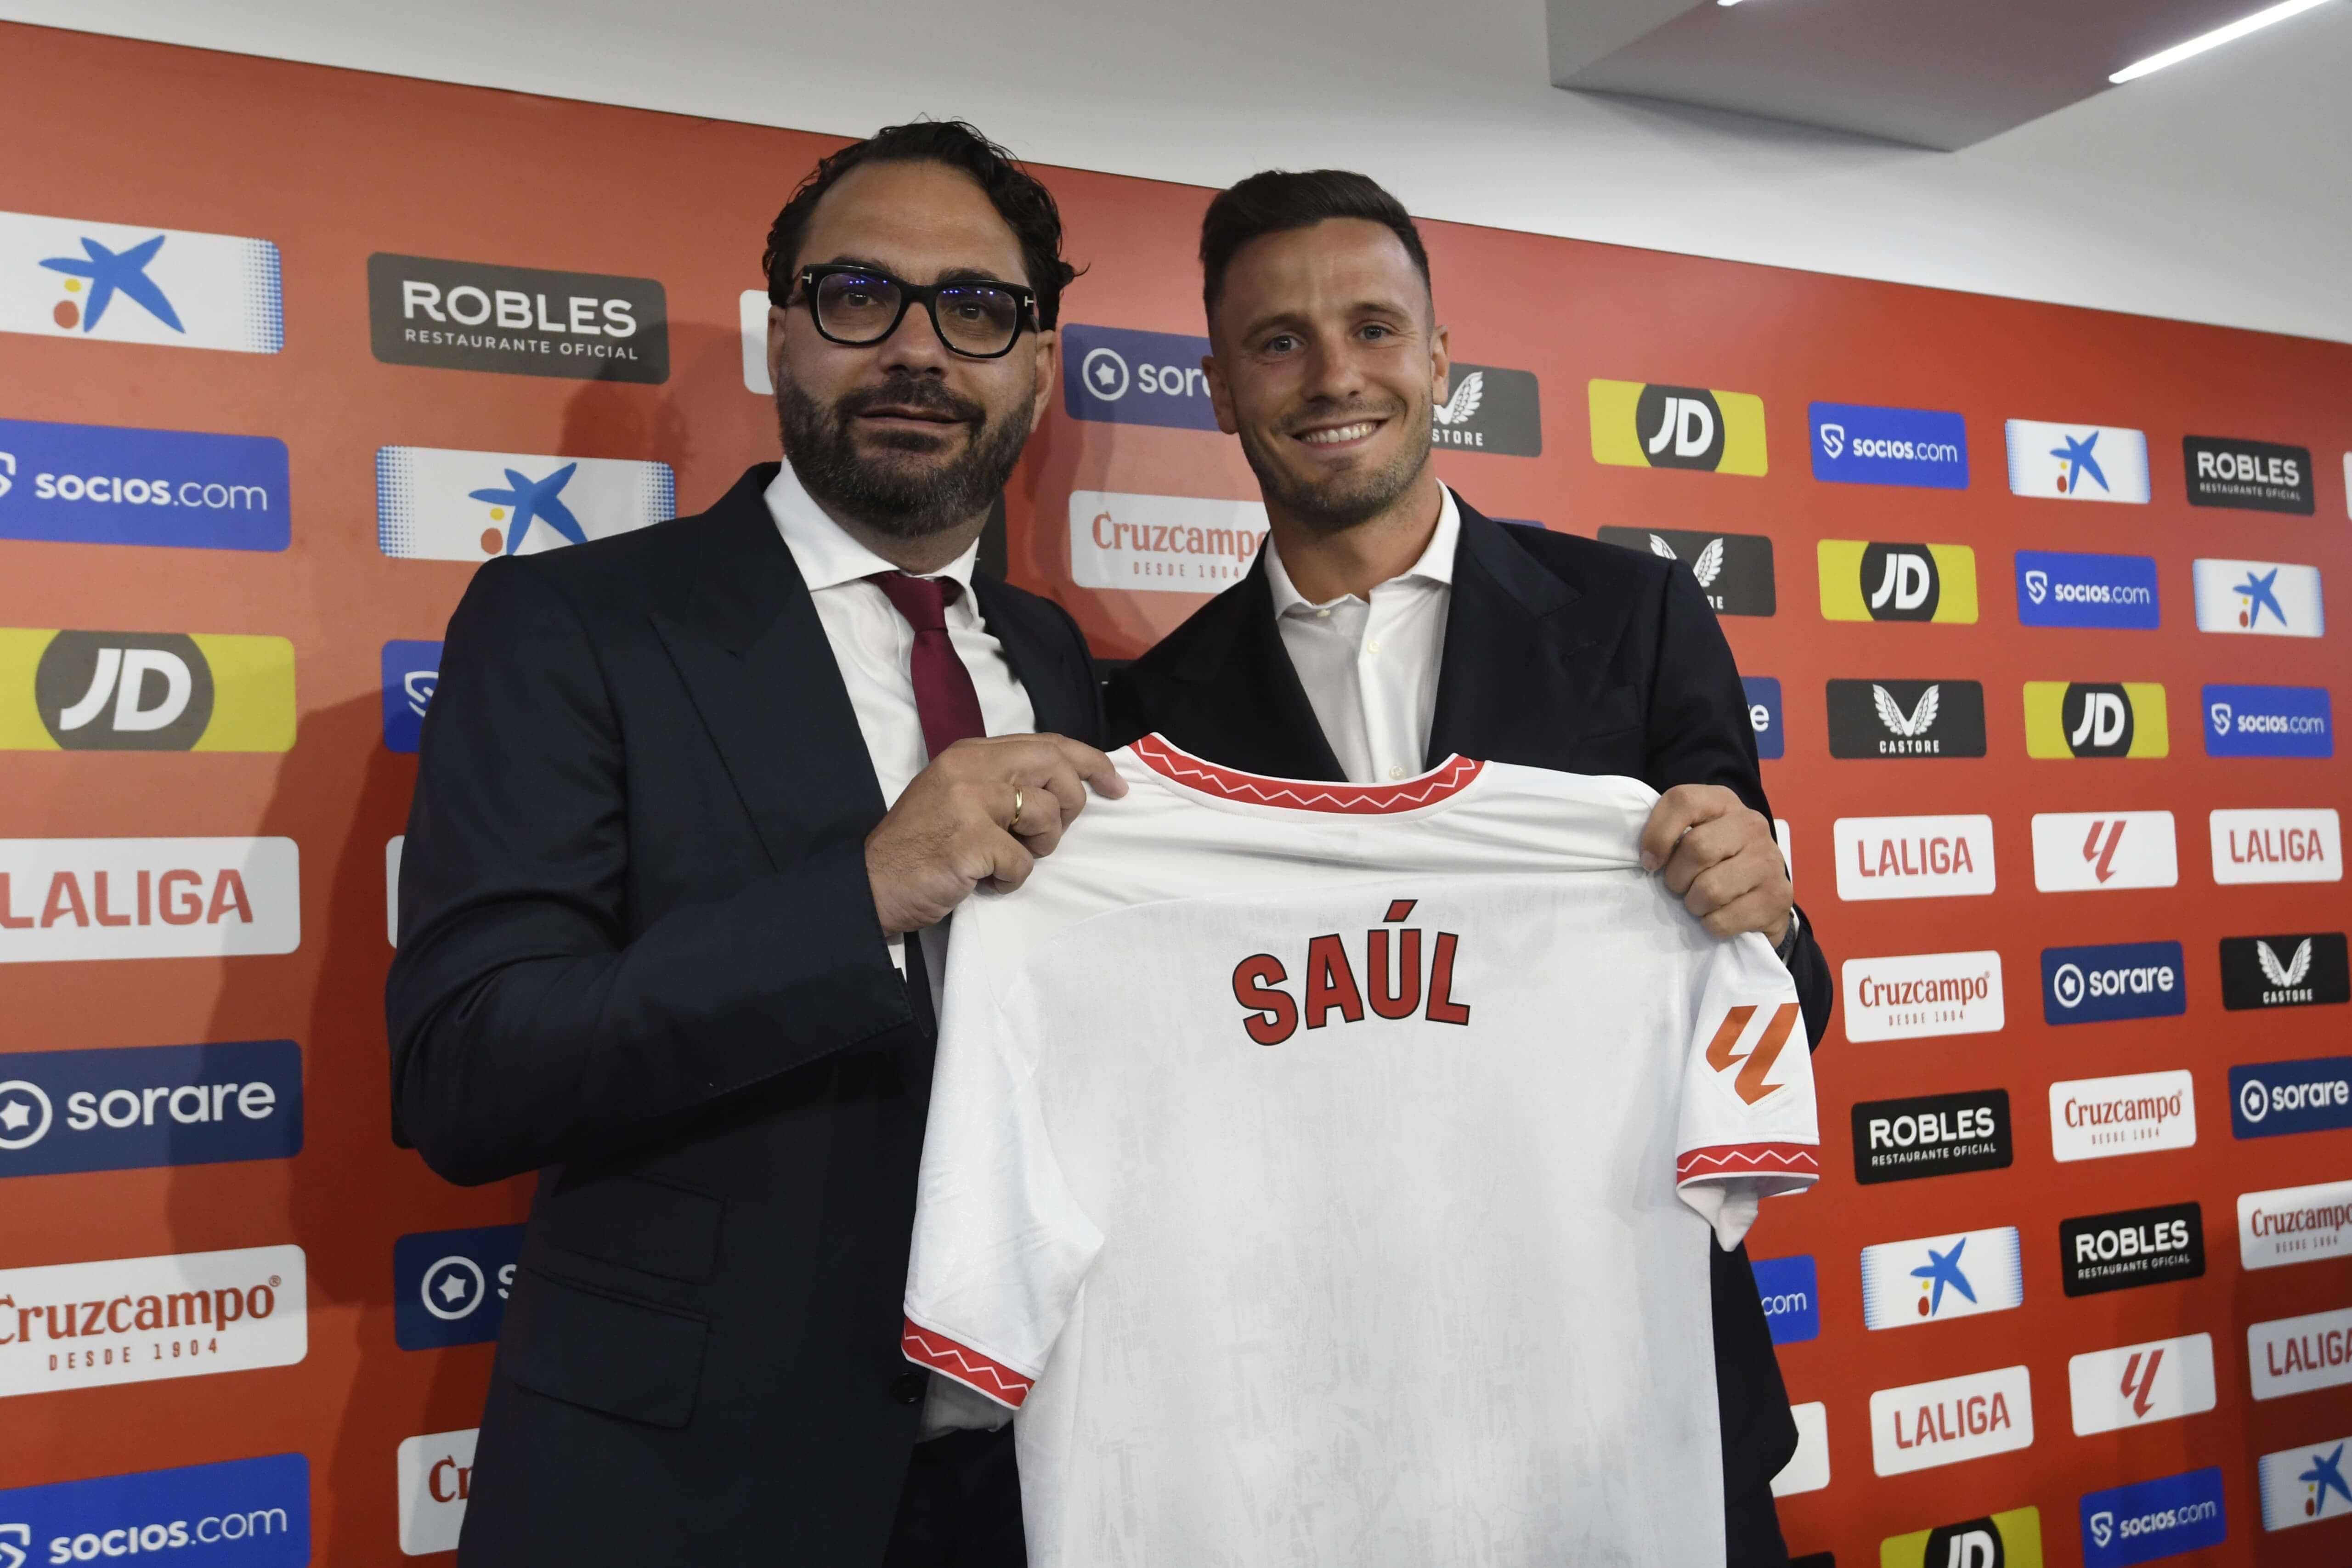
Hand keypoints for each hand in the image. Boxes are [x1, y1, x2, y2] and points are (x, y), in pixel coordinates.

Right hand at [865, 733, 1127, 935]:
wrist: (871, 882)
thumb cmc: (919, 846)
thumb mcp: (958, 794)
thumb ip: (1002, 780)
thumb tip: (1062, 785)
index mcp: (971, 752)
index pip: (1047, 743)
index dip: (1089, 762)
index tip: (1114, 785)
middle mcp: (972, 767)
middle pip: (1056, 769)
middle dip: (1071, 804)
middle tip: (1050, 834)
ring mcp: (970, 801)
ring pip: (1046, 815)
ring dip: (1038, 848)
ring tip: (1004, 859)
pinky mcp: (970, 841)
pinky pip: (1022, 862)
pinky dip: (1010, 879)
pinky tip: (983, 880)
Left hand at [1638, 784, 1791, 947]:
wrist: (1763, 892)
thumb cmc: (1716, 861)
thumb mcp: (1691, 834)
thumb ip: (1667, 833)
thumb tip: (1649, 859)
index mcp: (1724, 802)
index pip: (1683, 801)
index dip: (1657, 834)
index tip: (1651, 862)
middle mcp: (1751, 824)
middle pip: (1697, 848)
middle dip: (1676, 877)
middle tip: (1680, 886)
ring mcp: (1769, 861)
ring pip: (1710, 889)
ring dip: (1694, 904)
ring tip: (1701, 902)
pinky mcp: (1777, 897)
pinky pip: (1723, 920)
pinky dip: (1711, 925)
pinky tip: (1720, 915)